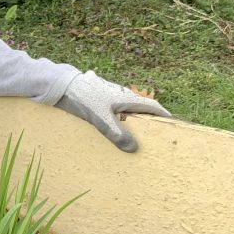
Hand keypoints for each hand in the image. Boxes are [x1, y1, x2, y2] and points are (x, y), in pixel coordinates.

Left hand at [55, 70, 170, 151]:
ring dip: (130, 114)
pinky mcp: (96, 92)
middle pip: (139, 105)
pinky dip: (114, 111)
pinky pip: (110, 103)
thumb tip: (134, 149)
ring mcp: (108, 91)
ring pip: (124, 103)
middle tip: (152, 130)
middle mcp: (120, 93)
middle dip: (146, 116)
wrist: (61, 84)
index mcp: (126, 98)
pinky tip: (109, 118)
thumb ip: (117, 134)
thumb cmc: (84, 99)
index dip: (162, 114)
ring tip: (132, 128)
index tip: (172, 123)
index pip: (151, 106)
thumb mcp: (101, 120)